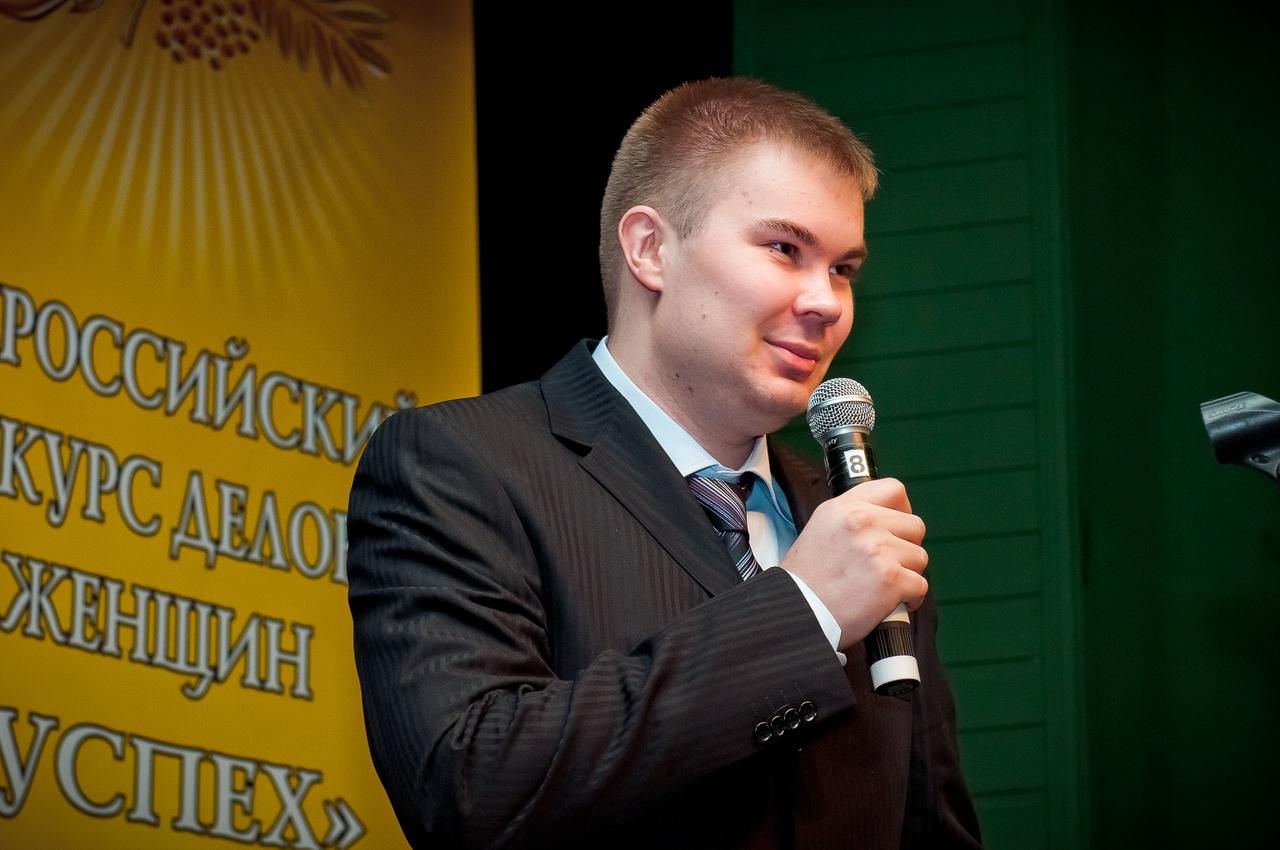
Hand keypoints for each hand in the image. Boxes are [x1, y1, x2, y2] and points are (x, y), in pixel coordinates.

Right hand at [781, 477, 927, 648]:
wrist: (797, 612)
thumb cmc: (805, 580)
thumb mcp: (820, 529)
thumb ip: (852, 518)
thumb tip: (886, 520)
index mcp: (844, 508)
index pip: (894, 490)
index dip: (903, 510)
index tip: (898, 528)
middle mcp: (862, 523)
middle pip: (915, 526)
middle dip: (906, 548)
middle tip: (888, 564)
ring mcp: (878, 550)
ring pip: (919, 557)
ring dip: (907, 574)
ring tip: (884, 586)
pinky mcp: (890, 579)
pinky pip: (920, 585)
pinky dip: (910, 599)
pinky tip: (891, 603)